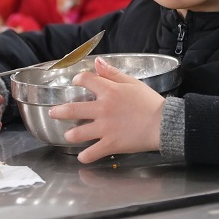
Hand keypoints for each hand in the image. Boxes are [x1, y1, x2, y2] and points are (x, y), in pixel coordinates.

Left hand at [49, 57, 164, 163]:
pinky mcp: (111, 145)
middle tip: (54, 112)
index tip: (76, 82)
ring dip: (70, 135)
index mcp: (109, 91)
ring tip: (69, 136)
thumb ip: (113, 73)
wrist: (164, 123)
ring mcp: (105, 128)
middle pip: (73, 109)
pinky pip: (91, 153)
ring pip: (77, 134)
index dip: (78, 80)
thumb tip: (97, 62)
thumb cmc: (151, 102)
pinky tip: (83, 156)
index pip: (86, 80)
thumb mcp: (133, 82)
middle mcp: (103, 109)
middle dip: (59, 111)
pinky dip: (85, 156)